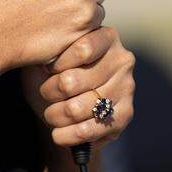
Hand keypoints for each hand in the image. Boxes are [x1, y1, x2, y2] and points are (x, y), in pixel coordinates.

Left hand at [20, 25, 135, 148]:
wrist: (63, 102)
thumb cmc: (51, 71)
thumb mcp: (46, 54)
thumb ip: (48, 50)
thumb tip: (44, 58)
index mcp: (105, 36)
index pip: (82, 48)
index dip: (57, 63)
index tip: (45, 67)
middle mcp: (122, 59)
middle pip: (73, 81)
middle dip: (50, 92)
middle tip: (45, 93)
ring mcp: (126, 87)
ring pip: (77, 108)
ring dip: (55, 115)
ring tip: (50, 113)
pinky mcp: (125, 115)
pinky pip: (88, 130)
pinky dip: (67, 135)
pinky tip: (57, 133)